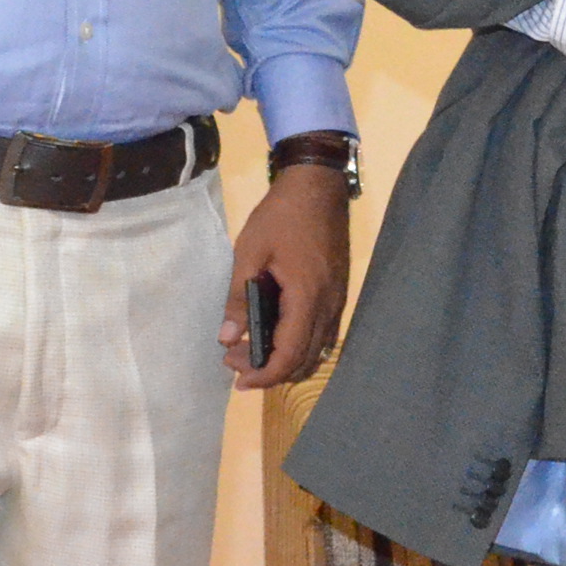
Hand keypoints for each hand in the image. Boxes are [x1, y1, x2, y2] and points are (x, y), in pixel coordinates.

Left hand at [224, 163, 349, 388]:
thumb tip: (228, 339)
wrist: (318, 186)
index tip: (239, 380)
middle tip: (236, 364)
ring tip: (253, 353)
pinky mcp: (338, 292)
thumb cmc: (280, 216)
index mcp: (306, 297)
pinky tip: (277, 336)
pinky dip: (301, 346)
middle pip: (305, 360)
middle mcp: (328, 306)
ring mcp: (337, 300)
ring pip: (317, 350)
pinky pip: (323, 334)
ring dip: (286, 360)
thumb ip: (239, 297)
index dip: (265, 374)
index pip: (289, 354)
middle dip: (271, 371)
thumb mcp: (250, 251)